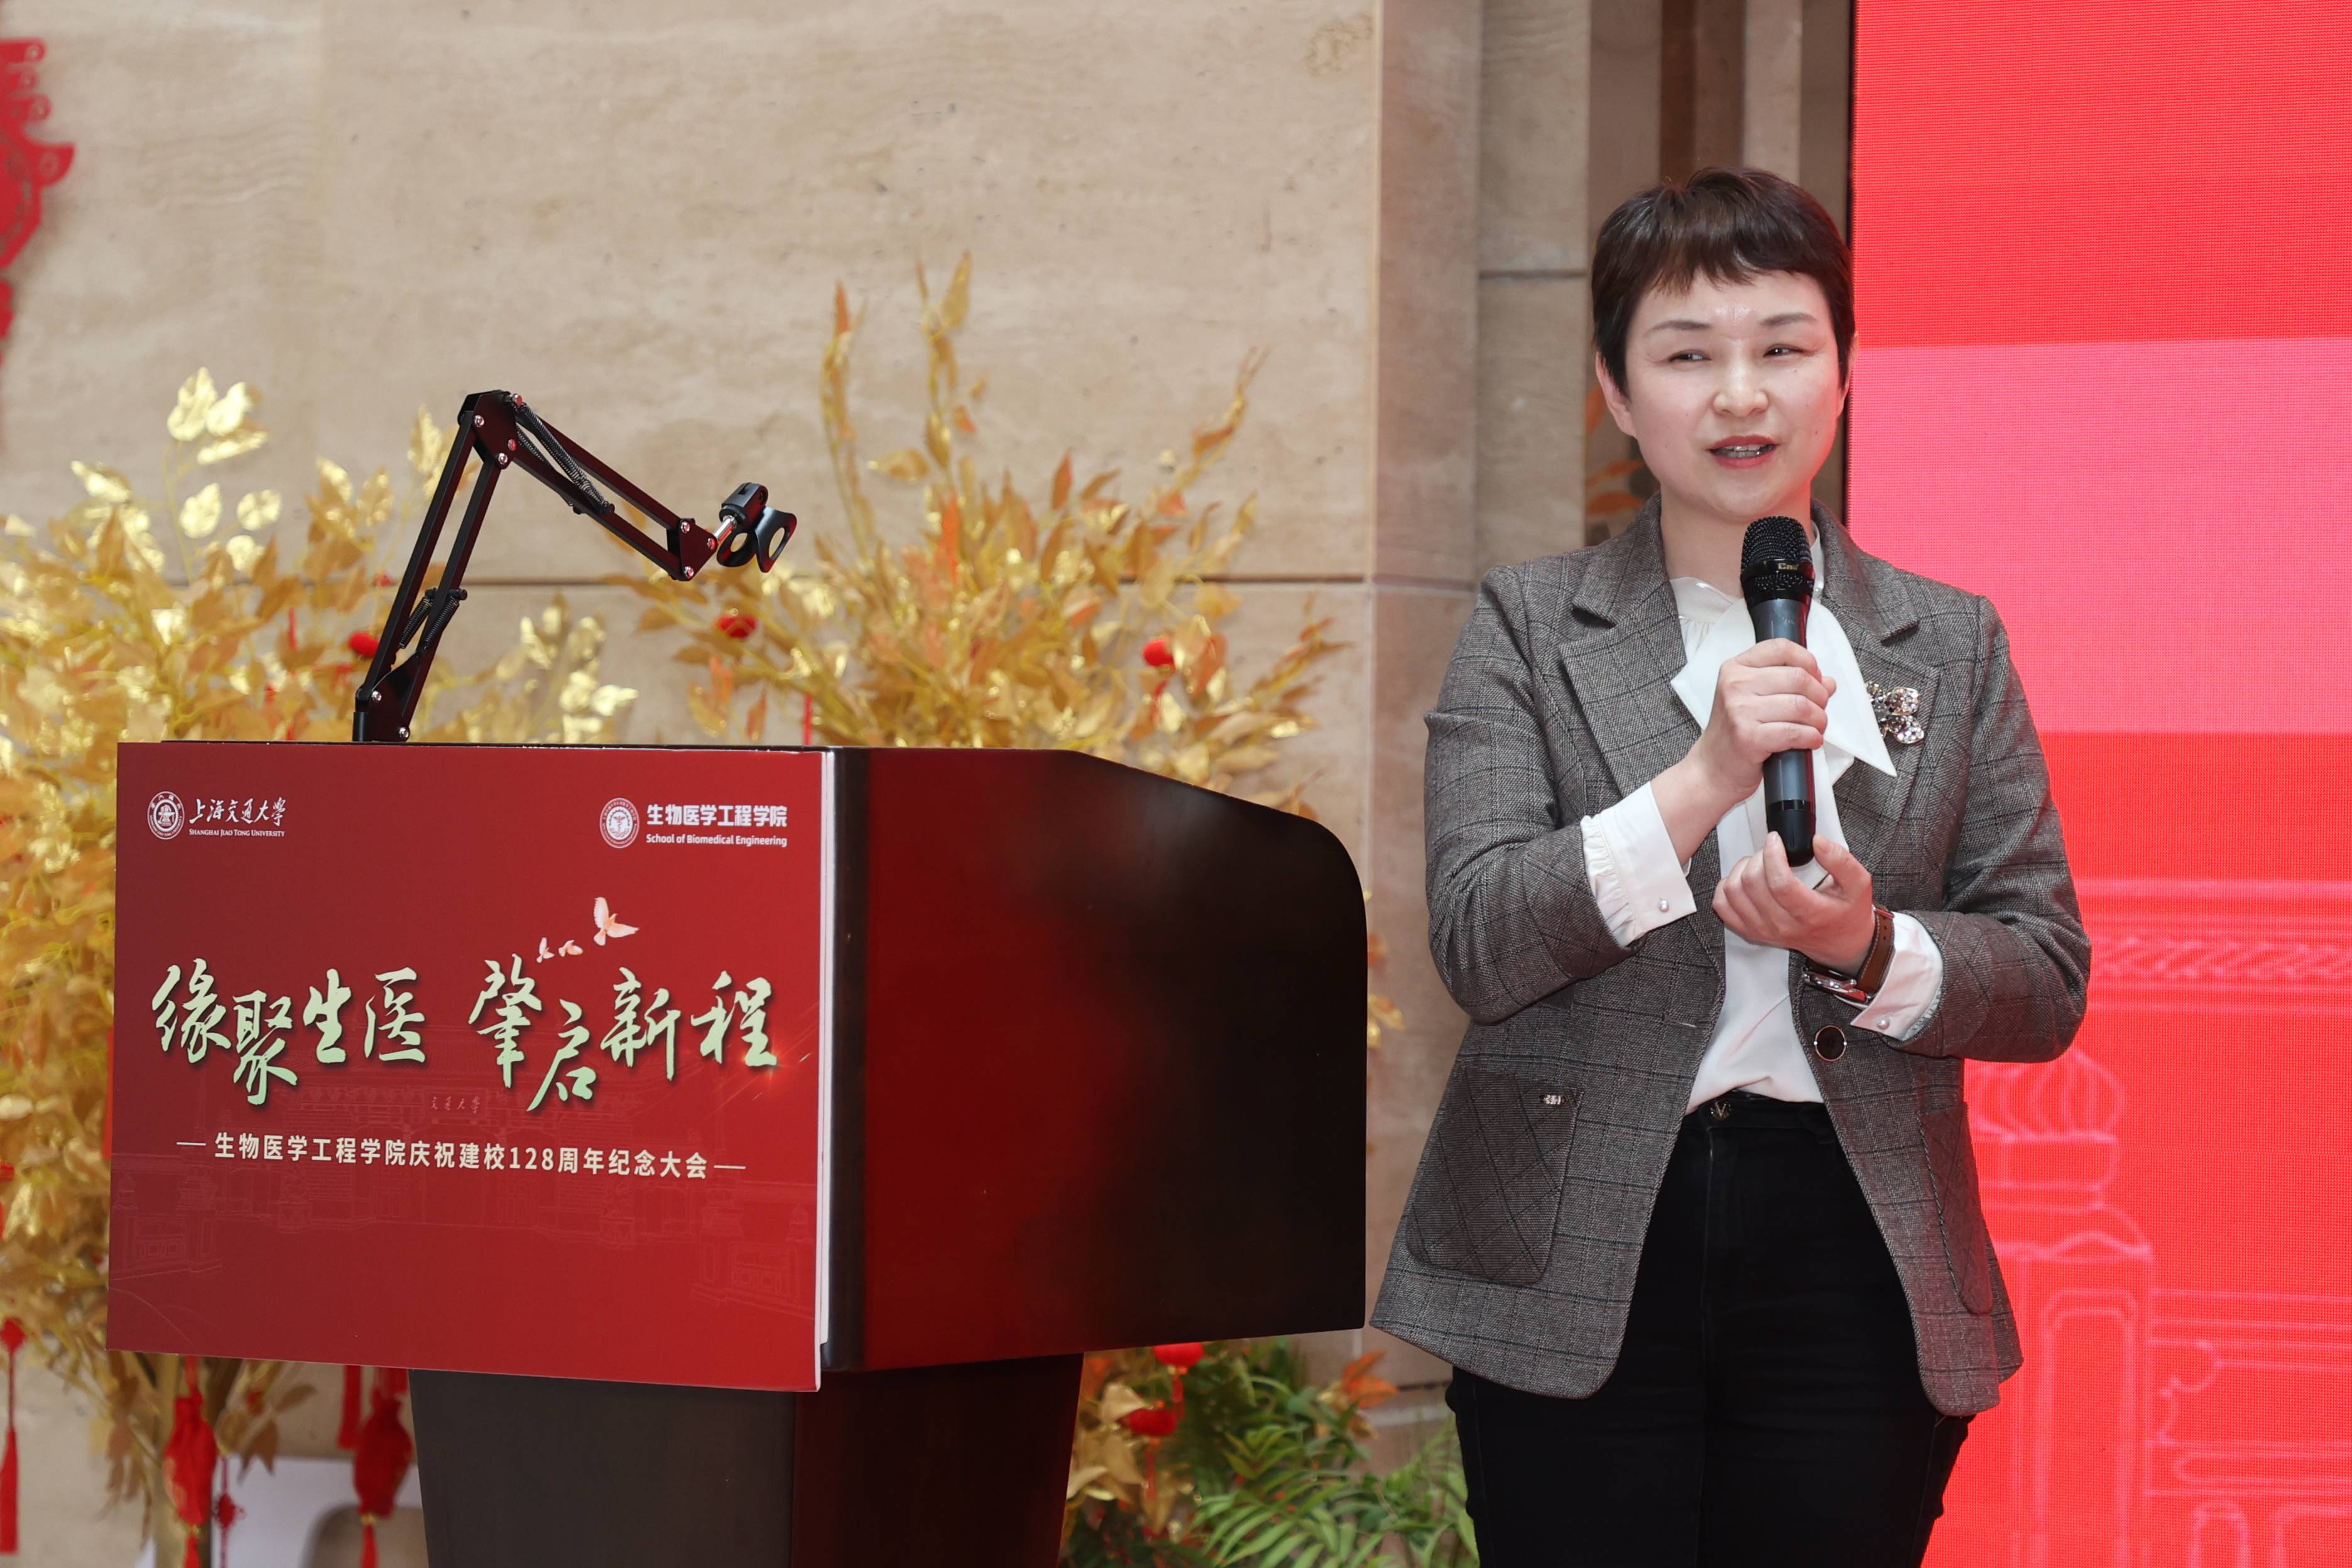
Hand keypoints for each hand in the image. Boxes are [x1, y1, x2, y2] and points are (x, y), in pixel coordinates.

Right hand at [1691, 640, 1834, 806]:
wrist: (1713, 767)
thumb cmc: (1735, 732)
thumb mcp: (1754, 698)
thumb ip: (1789, 684)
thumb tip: (1827, 682)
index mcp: (1736, 668)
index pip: (1781, 648)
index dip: (1807, 661)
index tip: (1815, 676)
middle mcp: (1735, 685)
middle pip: (1798, 677)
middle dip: (1819, 695)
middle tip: (1820, 708)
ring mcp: (1739, 711)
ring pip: (1800, 706)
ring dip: (1818, 719)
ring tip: (1816, 727)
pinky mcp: (1749, 737)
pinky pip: (1795, 732)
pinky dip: (1811, 737)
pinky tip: (1810, 740)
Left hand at [1713, 833, 1876, 971]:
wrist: (1840, 943)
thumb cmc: (1847, 912)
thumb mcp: (1859, 883)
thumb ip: (1841, 860)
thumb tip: (1817, 842)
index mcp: (1810, 913)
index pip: (1780, 883)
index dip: (1772, 855)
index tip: (1775, 839)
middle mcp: (1782, 925)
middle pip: (1752, 884)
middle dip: (1758, 857)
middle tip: (1770, 851)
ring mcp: (1763, 930)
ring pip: (1733, 893)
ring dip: (1741, 870)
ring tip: (1758, 864)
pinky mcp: (1751, 931)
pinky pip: (1723, 907)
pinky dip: (1727, 888)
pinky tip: (1744, 880)